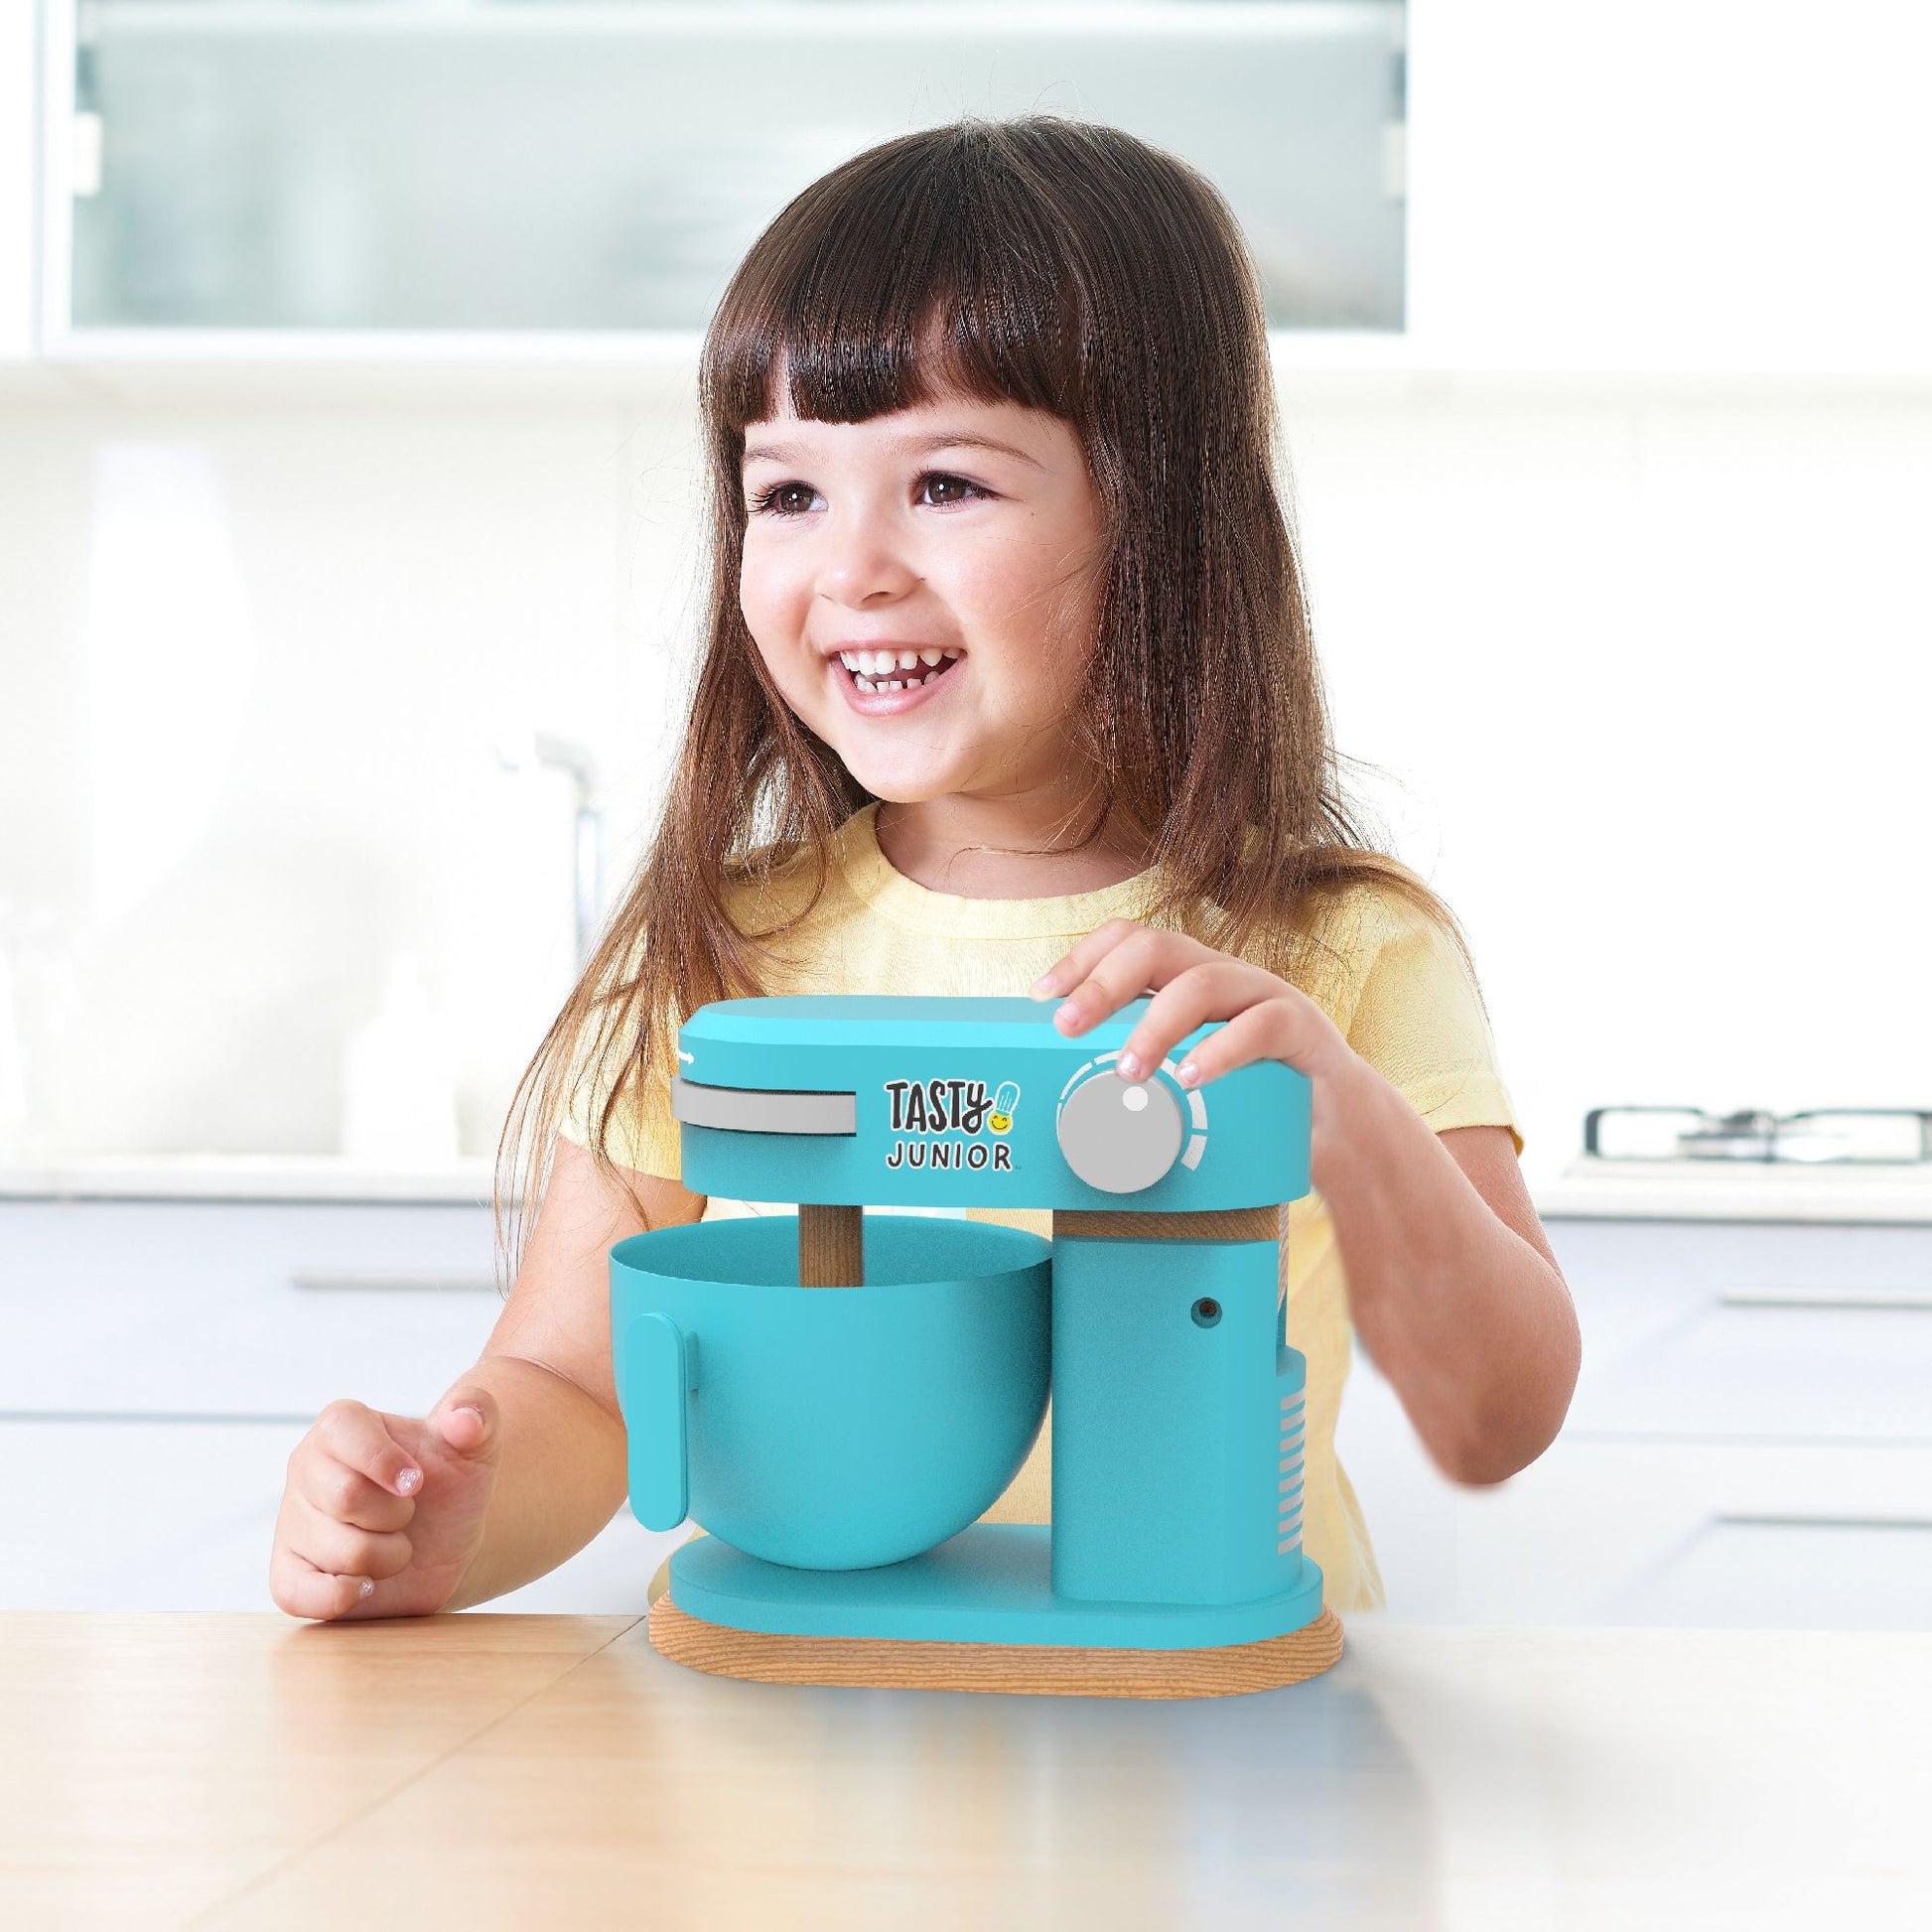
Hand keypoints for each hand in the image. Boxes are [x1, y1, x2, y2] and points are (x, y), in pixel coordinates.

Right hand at [269, 1386, 502, 1620]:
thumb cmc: (450, 1484)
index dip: (386, 1460)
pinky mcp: (288, 1576)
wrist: (444, 1542)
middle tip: (408, 1514)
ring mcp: (292, 1523)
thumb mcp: (476, 1443)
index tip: (417, 1482)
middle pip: (346, 1496)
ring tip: (394, 1544)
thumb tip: (464, 1419)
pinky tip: (369, 1583)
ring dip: (390, 1557)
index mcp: (340, 1427)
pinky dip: (348, 1595)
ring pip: (342, 1552)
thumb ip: (478, 1413)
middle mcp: (305, 1469)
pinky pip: (300, 1595)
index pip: (342, 1429)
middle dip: (398, 1514)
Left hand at [1029, 916, 1358, 1096]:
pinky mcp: (1304, 1028)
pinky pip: (1262, 1025)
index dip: (1081, 960)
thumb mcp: (1186, 1077)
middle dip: (1102, 985)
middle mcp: (1223, 975)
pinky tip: (1192, 1079)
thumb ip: (1142, 1071)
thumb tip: (1064, 1098)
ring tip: (1128, 1072)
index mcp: (1189, 978)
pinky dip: (1221, 1052)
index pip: (1130, 940)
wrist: (1339, 1127)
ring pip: (1201, 984)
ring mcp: (1265, 995)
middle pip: (1155, 948)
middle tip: (1066, 1028)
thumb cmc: (1249, 1100)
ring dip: (1154, 1026)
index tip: (1040, 999)